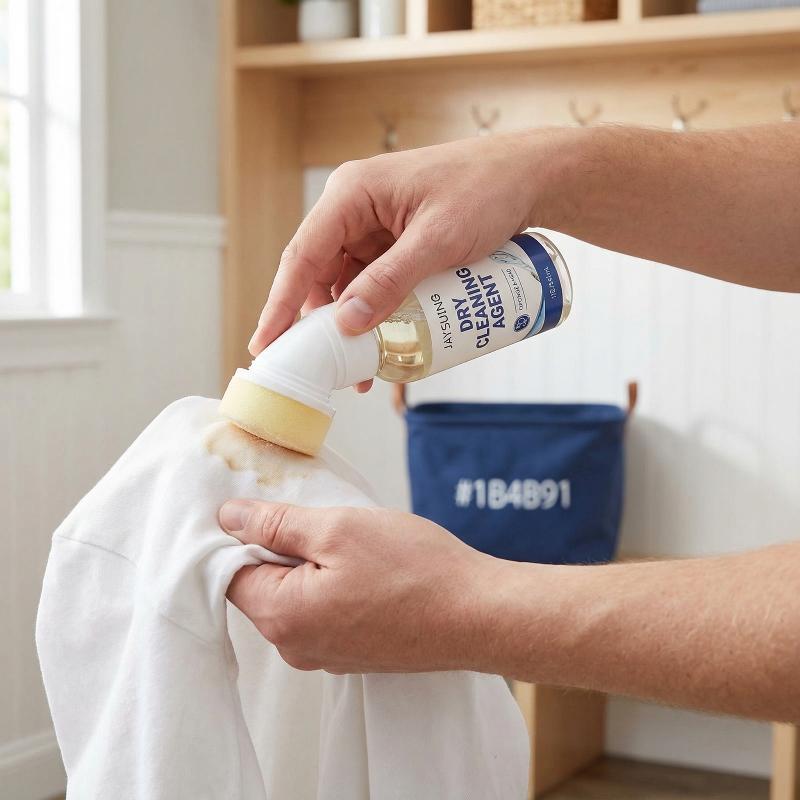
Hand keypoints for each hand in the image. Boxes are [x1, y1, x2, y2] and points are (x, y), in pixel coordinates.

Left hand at [219, 500, 499, 672]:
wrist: (478, 614)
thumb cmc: (414, 570)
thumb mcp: (338, 528)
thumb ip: (276, 524)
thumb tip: (228, 518)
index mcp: (282, 617)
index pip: (229, 573)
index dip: (242, 535)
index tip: (268, 507)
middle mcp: (296, 647)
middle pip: (261, 586)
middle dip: (280, 548)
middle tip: (319, 516)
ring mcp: (326, 656)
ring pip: (295, 598)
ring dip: (310, 565)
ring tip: (349, 540)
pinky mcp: (353, 653)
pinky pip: (323, 613)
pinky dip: (332, 585)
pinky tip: (365, 565)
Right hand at [249, 130, 563, 360]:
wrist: (530, 178)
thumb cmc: (487, 192)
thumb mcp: (438, 240)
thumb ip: (391, 280)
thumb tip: (347, 324)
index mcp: (353, 194)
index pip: (303, 255)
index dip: (281, 304)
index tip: (265, 345)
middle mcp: (355, 208)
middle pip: (320, 274)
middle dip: (321, 324)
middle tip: (320, 371)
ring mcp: (375, 226)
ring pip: (346, 284)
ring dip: (352, 325)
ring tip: (362, 369)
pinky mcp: (395, 242)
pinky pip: (373, 283)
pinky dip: (375, 313)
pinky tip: (384, 344)